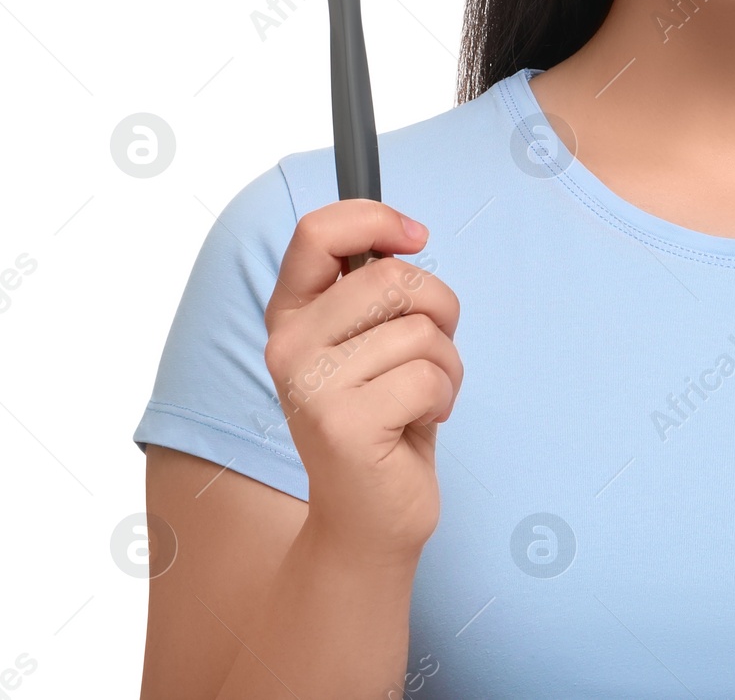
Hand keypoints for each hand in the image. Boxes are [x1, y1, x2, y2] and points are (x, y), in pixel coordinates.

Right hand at [262, 201, 461, 566]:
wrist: (370, 516)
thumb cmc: (387, 416)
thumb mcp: (376, 340)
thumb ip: (378, 289)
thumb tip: (406, 232)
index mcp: (292, 314)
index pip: (317, 231)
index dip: (375, 218)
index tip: (416, 236)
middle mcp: (288, 345)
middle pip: (392, 277)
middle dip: (439, 309)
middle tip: (429, 351)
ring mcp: (310, 385)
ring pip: (420, 329)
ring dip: (446, 363)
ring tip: (421, 398)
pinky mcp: (342, 424)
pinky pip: (429, 376)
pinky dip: (444, 397)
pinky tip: (419, 424)